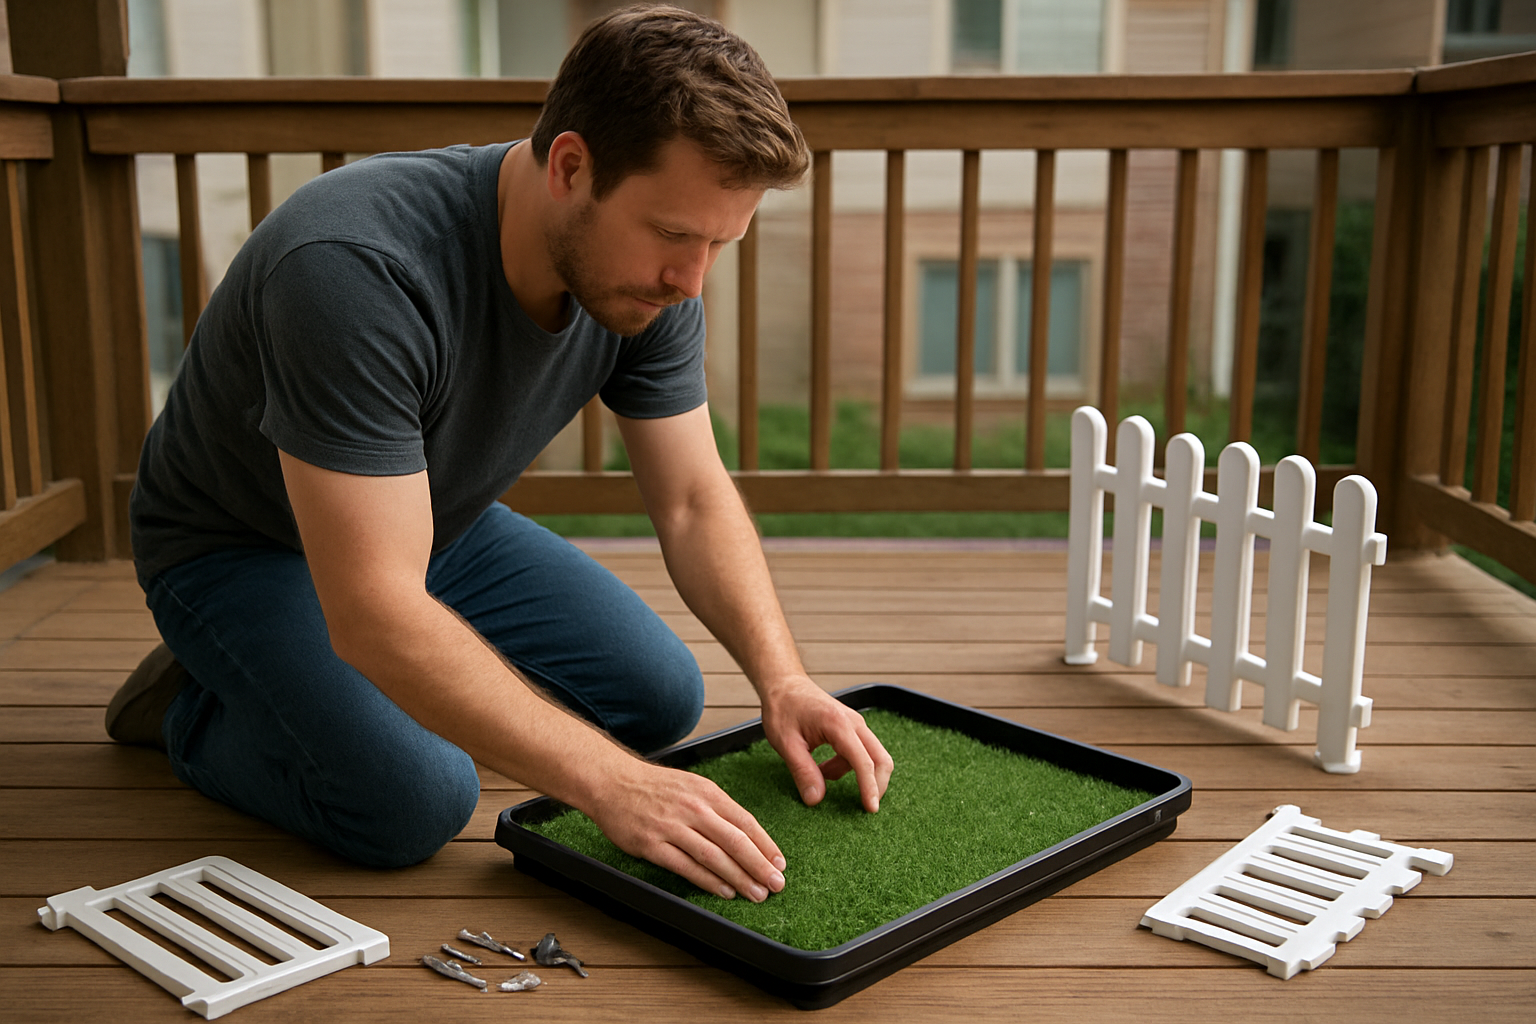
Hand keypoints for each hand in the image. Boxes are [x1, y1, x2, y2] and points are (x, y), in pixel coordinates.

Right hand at [587, 759, 786, 901]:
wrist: (613, 782)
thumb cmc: (655, 787)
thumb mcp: (692, 786)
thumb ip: (717, 808)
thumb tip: (747, 835)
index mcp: (707, 792)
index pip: (745, 822)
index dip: (766, 845)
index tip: (779, 863)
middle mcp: (693, 808)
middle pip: (735, 841)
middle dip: (759, 866)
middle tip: (776, 884)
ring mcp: (672, 827)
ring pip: (714, 857)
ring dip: (739, 878)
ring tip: (756, 893)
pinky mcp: (653, 845)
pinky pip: (686, 867)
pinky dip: (708, 882)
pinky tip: (724, 891)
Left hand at [760, 676, 893, 812]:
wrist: (784, 684)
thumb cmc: (783, 709)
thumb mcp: (786, 743)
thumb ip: (802, 771)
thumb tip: (816, 800)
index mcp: (839, 725)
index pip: (863, 762)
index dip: (870, 788)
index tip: (870, 809)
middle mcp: (854, 723)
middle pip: (881, 759)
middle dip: (877, 785)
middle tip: (864, 807)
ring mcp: (856, 724)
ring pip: (873, 757)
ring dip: (857, 775)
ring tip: (823, 776)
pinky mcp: (852, 728)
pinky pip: (860, 753)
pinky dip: (848, 767)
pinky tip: (823, 769)